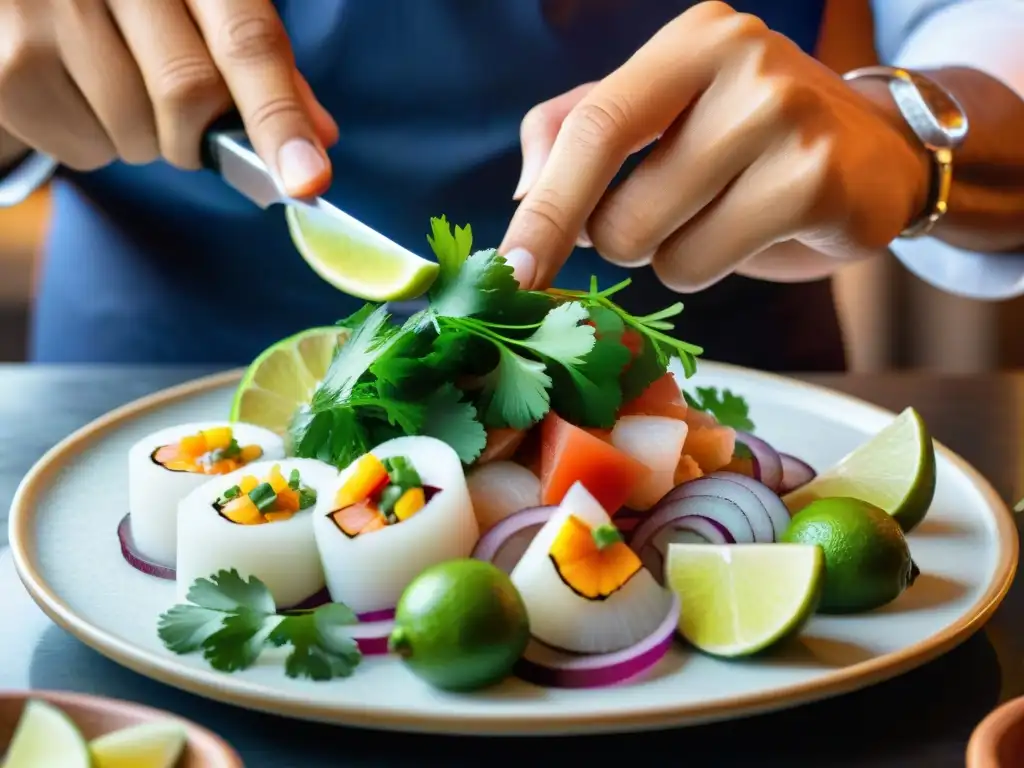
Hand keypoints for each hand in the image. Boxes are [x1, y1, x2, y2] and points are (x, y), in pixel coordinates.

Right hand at [0, 0, 337, 195]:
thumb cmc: (135, 0)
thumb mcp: (203, 5)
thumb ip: (264, 64)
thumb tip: (320, 138)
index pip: (246, 42)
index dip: (279, 118)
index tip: (307, 182)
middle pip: (189, 95)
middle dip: (201, 135)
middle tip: (190, 128)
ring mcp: (44, 10)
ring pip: (134, 133)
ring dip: (145, 140)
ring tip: (117, 87)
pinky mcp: (5, 64)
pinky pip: (82, 149)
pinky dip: (96, 145)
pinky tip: (79, 95)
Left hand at [500, 1, 929, 290]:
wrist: (875, 153)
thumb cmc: (743, 138)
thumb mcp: (658, 112)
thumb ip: (574, 129)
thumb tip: (521, 194)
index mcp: (691, 39)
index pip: (593, 129)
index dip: (545, 209)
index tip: (509, 271)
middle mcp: (743, 62)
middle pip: (618, 216)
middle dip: (622, 239)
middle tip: (672, 207)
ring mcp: (789, 121)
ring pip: (660, 251)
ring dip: (670, 255)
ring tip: (721, 213)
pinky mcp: (819, 185)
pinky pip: (706, 266)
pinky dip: (710, 267)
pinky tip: (755, 228)